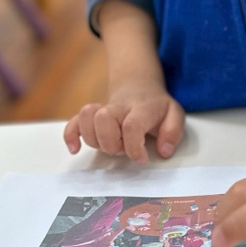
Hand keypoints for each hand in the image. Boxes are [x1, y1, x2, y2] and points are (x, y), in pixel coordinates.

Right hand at [63, 83, 184, 162]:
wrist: (139, 87)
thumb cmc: (156, 107)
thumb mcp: (174, 115)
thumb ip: (173, 132)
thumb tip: (164, 151)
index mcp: (141, 108)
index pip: (132, 125)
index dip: (134, 147)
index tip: (141, 158)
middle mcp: (119, 107)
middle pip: (103, 118)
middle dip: (111, 142)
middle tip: (123, 149)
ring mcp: (103, 109)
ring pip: (86, 118)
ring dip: (94, 139)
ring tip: (110, 145)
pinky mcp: (91, 115)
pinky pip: (73, 122)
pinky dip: (71, 136)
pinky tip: (75, 149)